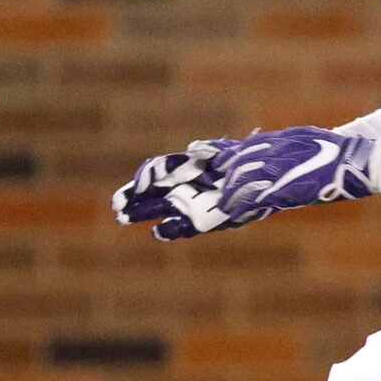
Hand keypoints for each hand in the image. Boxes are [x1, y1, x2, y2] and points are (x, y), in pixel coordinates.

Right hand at [112, 141, 236, 241]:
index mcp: (185, 166)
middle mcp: (184, 185)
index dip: (147, 175)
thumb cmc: (244, 162)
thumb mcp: (227, 152)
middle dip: (133, 197)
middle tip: (116, 205)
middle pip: (152, 191)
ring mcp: (191, 203)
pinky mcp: (202, 221)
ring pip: (160, 208)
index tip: (140, 183)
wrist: (263, 180)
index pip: (158, 170)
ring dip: (141, 213)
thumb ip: (208, 150)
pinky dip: (169, 230)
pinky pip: (182, 227)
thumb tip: (192, 149)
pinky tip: (157, 231)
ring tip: (123, 217)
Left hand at [210, 125, 374, 225]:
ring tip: (223, 205)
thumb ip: (291, 142)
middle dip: (227, 177)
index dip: (230, 156)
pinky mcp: (283, 187)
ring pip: (243, 180)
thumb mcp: (310, 137)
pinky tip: (234, 214)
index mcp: (282, 139)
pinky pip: (255, 197)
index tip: (219, 164)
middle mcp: (275, 152)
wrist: (353, 161)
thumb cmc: (338, 150)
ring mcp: (278, 169)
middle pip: (241, 163)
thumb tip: (279, 145)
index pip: (247, 147)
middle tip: (219, 189)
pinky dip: (242, 205)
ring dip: (230, 193)